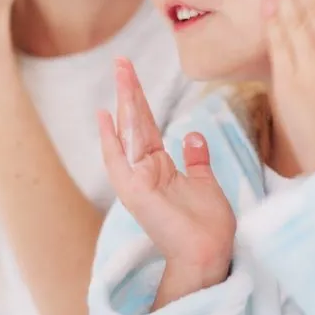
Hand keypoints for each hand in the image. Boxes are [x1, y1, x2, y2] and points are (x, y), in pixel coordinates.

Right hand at [97, 58, 234, 285]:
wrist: (210, 253)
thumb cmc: (209, 226)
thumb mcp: (204, 183)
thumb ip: (196, 159)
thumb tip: (193, 135)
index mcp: (159, 167)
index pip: (146, 125)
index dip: (139, 100)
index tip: (130, 76)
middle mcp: (144, 170)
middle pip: (134, 122)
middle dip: (129, 90)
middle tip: (121, 61)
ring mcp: (136, 180)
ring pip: (128, 132)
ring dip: (124, 101)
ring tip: (120, 72)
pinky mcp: (134, 191)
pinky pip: (118, 160)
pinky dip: (110, 139)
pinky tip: (105, 116)